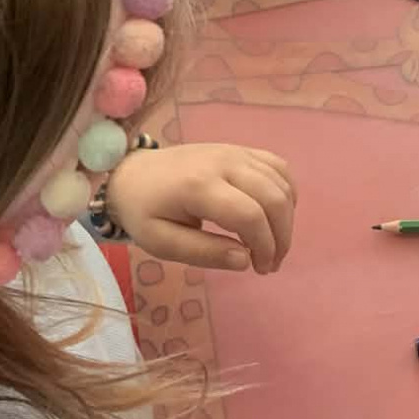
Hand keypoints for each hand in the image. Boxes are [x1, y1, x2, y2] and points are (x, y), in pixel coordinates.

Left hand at [106, 143, 295, 272]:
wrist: (132, 173)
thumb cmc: (143, 211)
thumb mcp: (162, 243)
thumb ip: (204, 253)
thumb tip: (245, 261)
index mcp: (199, 186)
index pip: (250, 216)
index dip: (264, 247)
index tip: (260, 269)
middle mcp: (223, 162)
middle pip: (273, 198)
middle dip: (281, 237)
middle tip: (269, 263)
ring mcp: (234, 152)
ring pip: (281, 182)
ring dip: (287, 218)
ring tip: (272, 244)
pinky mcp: (240, 149)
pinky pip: (278, 167)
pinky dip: (286, 192)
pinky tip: (275, 214)